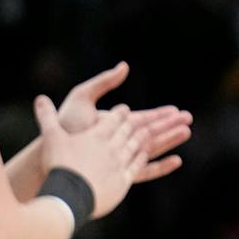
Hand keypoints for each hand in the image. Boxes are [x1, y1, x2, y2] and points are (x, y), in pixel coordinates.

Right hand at [34, 96, 144, 219]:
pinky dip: (142, 159)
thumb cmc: (59, 165)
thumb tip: (40, 98)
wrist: (70, 196)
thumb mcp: (51, 138)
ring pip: (135, 147)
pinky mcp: (123, 182)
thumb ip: (47, 117)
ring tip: (147, 133)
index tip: (124, 109)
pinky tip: (144, 156)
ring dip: (142, 138)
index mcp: (96, 136)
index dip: (119, 113)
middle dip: (134, 124)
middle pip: (127, 132)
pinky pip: (137, 167)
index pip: (112, 120)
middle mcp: (112, 148)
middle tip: (142, 119)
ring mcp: (119, 165)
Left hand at [58, 61, 191, 183]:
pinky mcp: (120, 172)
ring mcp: (121, 157)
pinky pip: (146, 169)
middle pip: (151, 132)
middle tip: (189, 119)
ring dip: (169, 141)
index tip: (176, 110)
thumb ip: (104, 82)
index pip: (142, 118)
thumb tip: (125, 66)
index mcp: (114, 124)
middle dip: (170, 125)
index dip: (160, 114)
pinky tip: (176, 161)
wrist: (50, 152)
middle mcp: (119, 141)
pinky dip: (161, 165)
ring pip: (152, 148)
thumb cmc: (65, 125)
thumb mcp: (83, 96)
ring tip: (186, 133)